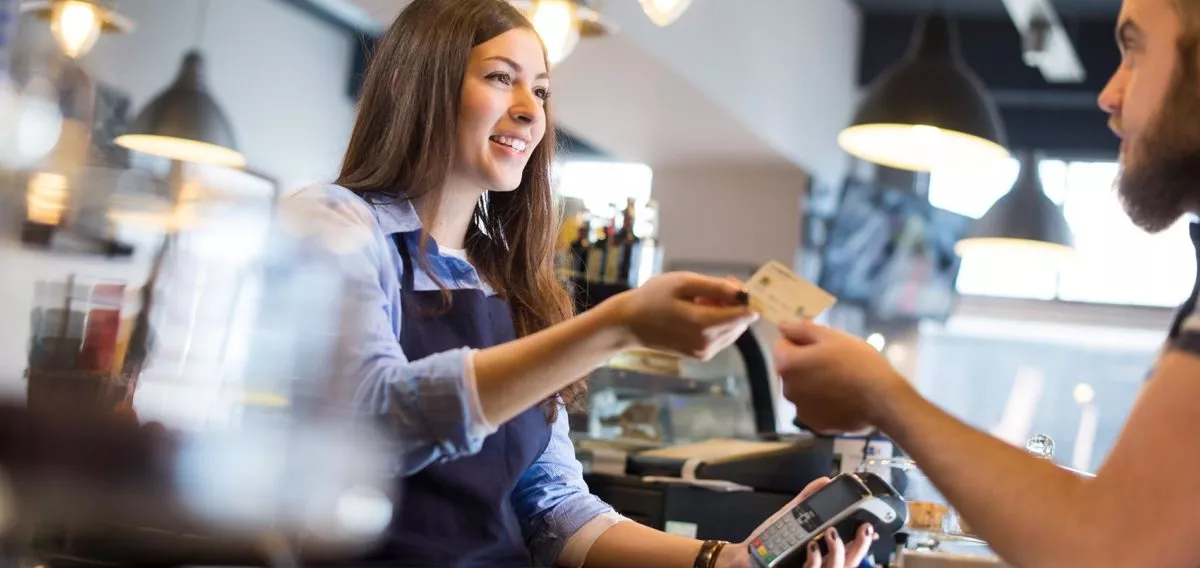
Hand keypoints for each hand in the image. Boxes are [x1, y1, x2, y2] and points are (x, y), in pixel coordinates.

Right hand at [606, 272, 757, 360]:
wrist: (629, 324)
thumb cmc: (653, 298)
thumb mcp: (683, 283)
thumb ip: (716, 287)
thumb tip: (744, 292)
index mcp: (704, 325)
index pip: (745, 315)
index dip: (745, 296)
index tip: (731, 282)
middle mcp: (707, 343)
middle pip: (741, 323)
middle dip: (734, 304)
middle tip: (713, 286)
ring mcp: (704, 352)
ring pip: (733, 330)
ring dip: (726, 313)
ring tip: (701, 299)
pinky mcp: (700, 355)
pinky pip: (721, 337)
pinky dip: (717, 323)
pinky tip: (698, 311)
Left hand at [718, 477, 877, 567]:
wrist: (747, 556)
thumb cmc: (770, 540)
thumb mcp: (791, 516)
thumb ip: (808, 499)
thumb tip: (824, 481)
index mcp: (823, 552)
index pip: (852, 551)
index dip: (865, 542)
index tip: (871, 527)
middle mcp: (820, 565)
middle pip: (850, 562)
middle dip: (860, 546)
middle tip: (861, 528)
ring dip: (837, 550)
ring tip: (831, 531)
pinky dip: (815, 558)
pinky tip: (812, 546)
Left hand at [772, 319, 907, 433]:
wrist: (882, 399)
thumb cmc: (856, 361)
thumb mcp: (831, 336)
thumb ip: (801, 329)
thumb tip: (781, 325)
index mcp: (787, 364)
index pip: (782, 345)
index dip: (801, 340)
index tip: (822, 343)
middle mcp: (787, 389)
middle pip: (792, 369)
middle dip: (806, 362)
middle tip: (835, 360)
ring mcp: (801, 410)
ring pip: (803, 389)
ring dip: (813, 382)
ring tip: (841, 380)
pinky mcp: (815, 424)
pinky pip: (815, 408)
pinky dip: (823, 402)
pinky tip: (843, 398)